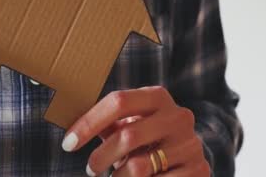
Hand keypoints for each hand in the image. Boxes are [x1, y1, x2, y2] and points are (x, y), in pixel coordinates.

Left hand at [61, 86, 209, 176]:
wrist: (188, 157)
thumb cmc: (147, 138)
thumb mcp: (130, 124)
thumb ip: (106, 122)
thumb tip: (67, 123)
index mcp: (158, 97)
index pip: (118, 102)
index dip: (88, 123)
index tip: (68, 144)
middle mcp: (178, 117)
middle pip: (127, 135)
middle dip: (100, 157)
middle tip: (91, 169)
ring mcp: (190, 144)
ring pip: (138, 166)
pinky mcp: (198, 171)